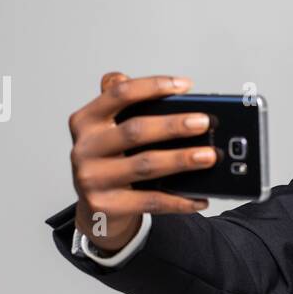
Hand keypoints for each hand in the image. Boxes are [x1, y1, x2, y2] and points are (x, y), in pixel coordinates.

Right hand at [68, 72, 218, 251]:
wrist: (95, 208)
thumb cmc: (109, 161)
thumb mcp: (110, 130)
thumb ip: (129, 106)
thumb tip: (174, 91)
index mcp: (86, 121)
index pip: (119, 94)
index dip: (153, 86)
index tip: (184, 85)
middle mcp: (84, 148)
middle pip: (135, 130)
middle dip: (173, 125)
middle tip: (203, 122)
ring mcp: (91, 179)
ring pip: (145, 165)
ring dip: (181, 159)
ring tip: (208, 156)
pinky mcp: (105, 206)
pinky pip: (150, 201)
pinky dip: (179, 200)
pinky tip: (199, 197)